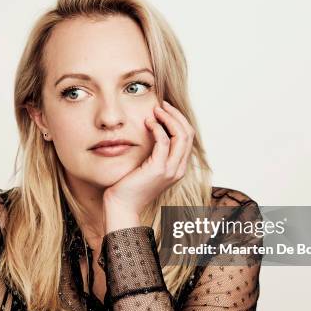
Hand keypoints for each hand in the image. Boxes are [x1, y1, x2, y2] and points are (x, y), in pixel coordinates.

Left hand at [103, 100, 194, 231]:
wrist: (122, 206)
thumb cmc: (128, 186)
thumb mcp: (145, 167)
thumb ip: (153, 152)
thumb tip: (152, 130)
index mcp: (177, 168)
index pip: (187, 137)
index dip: (178, 120)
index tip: (165, 109)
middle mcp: (178, 169)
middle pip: (188, 133)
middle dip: (176, 115)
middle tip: (162, 104)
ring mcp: (170, 170)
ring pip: (181, 135)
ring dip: (169, 118)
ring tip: (156, 110)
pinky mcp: (158, 169)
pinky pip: (163, 141)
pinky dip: (157, 128)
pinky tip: (148, 122)